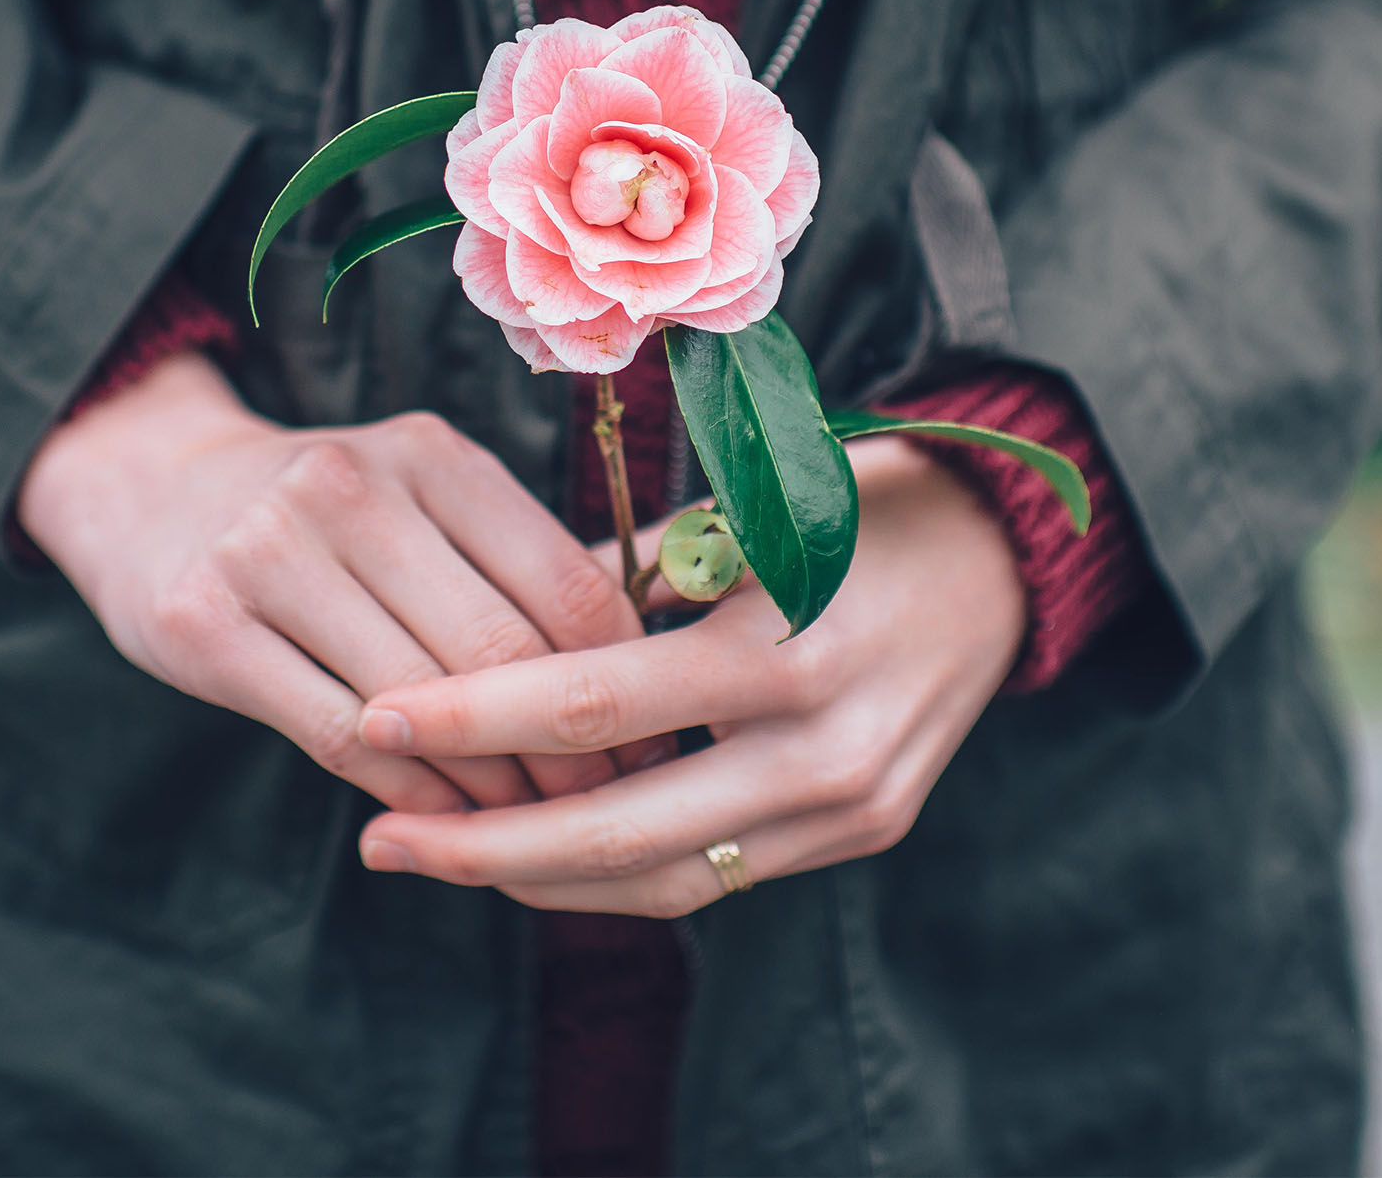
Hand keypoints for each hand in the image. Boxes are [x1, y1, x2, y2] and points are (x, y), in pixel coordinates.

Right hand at [18, 350, 648, 815]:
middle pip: (499, 652)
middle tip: (606, 805)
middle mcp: (351, 487)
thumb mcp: (421, 496)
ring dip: (491, 785)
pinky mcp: (203, 625)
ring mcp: (268, 551)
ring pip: (421, 703)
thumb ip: (512, 565)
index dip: (623, 682)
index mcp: (431, 453)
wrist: (152, 488)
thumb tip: (645, 677)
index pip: (566, 585)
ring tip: (532, 824)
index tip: (655, 742)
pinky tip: (444, 820)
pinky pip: (337, 735)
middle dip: (566, 749)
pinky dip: (407, 793)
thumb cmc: (326, 515)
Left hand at [349, 437, 1026, 913]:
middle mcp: (825, 748)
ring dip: (537, 878)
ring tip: (434, 852)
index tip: (376, 716)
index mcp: (790, 645)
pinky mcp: (861, 834)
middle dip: (483, 844)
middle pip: (619, 830)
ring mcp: (850, 806)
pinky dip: (616, 869)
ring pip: (662, 879)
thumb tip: (494, 632)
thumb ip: (625, 579)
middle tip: (379, 836)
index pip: (599, 703)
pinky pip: (714, 875)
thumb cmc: (853, 501)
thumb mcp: (744, 506)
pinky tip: (533, 853)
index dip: (476, 718)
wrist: (1004, 560)